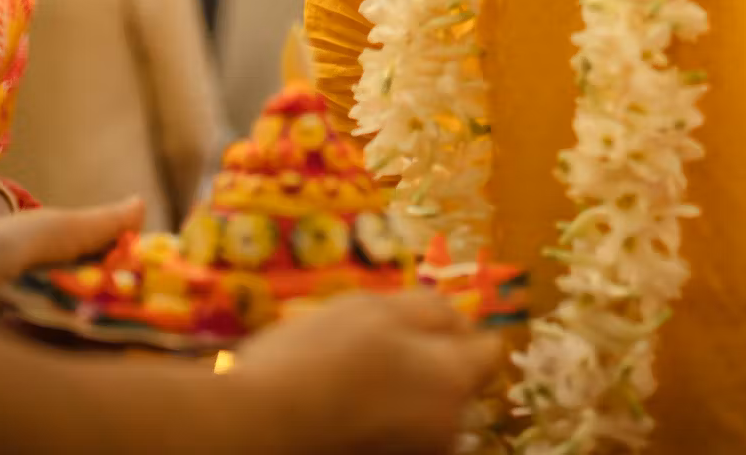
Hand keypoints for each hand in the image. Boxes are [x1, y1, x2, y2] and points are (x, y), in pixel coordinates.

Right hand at [229, 289, 501, 454]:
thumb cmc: (321, 360)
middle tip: (375, 347)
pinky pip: (398, 437)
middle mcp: (446, 433)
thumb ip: (431, 311)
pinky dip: (379, 423)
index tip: (421, 321)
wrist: (257, 429)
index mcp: (453, 384)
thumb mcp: (377, 309)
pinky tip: (340, 410)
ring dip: (402, 395)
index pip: (488, 351)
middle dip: (429, 364)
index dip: (459, 328)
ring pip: (423, 415)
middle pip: (455, 387)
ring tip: (350, 379)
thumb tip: (461, 317)